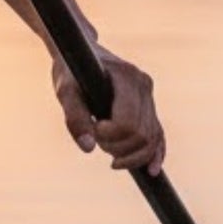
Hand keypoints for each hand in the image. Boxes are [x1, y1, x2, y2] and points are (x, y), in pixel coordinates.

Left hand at [52, 47, 165, 176]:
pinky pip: (158, 135)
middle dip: (119, 147)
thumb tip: (88, 148)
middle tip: (97, 139)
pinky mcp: (149, 107)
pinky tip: (150, 171)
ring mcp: (149, 96)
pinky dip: (155, 153)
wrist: (80, 53)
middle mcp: (144, 85)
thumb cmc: (70, 70)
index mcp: (126, 76)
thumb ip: (74, 117)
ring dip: (130, 154)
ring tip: (107, 151)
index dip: (109, 136)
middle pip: (141, 134)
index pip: (127, 122)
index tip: (93, 129)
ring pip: (152, 138)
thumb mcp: (65, 90)